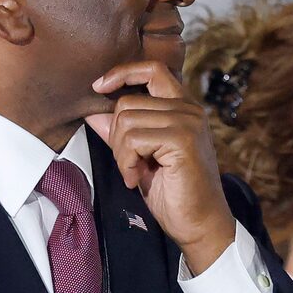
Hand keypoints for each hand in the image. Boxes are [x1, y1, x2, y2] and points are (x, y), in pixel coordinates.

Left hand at [87, 61, 235, 272]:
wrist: (199, 224)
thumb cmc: (173, 192)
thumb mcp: (140, 156)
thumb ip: (121, 132)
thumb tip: (92, 113)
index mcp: (182, 107)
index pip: (152, 69)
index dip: (122, 72)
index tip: (99, 87)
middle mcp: (189, 109)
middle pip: (127, 102)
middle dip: (116, 136)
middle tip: (127, 164)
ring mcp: (188, 122)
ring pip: (126, 120)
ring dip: (121, 153)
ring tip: (134, 173)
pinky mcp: (183, 140)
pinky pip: (134, 139)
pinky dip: (127, 162)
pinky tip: (137, 178)